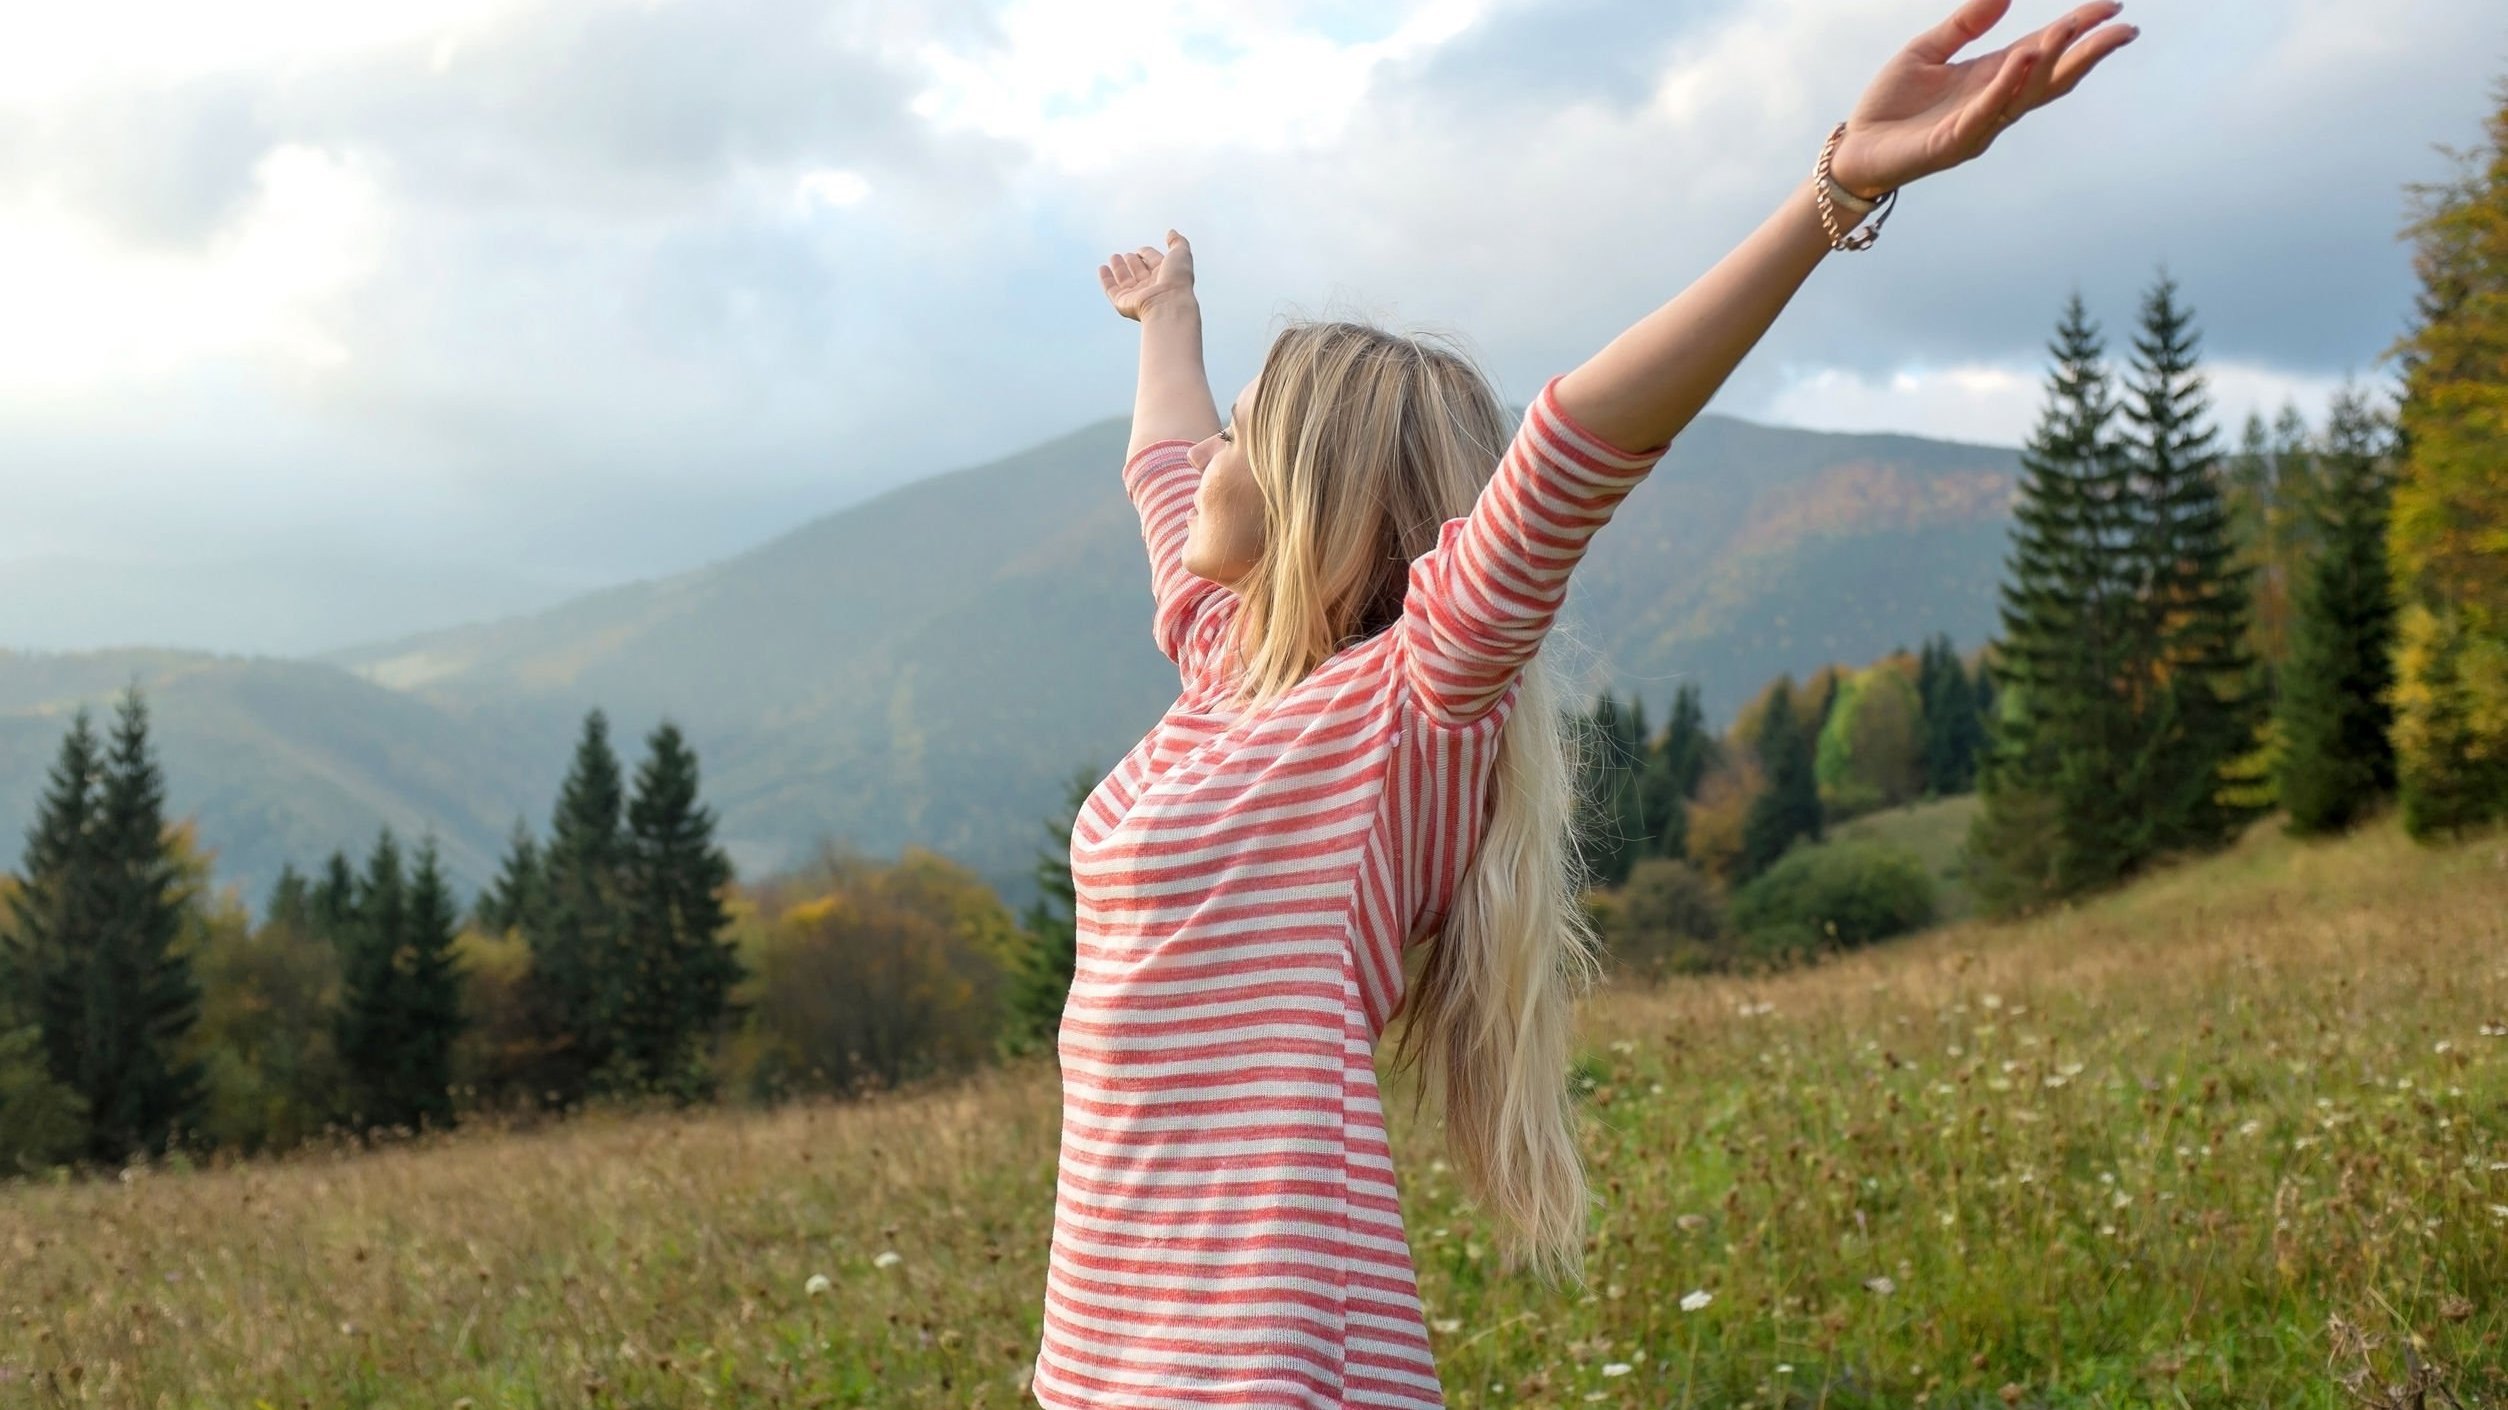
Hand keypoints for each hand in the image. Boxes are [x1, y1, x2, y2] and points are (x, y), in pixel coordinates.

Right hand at [1097, 230, 1196, 320]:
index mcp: (1166, 275)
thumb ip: (1177, 242)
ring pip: (1125, 280)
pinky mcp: (1123, 302)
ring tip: (1114, 257)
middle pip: (1139, 271)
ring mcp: (1137, 294)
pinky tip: (1102, 268)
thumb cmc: (1177, 280)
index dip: (1147, 254)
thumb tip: (1171, 232)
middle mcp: (1151, 286)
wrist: (1168, 304)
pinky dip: (1106, 279)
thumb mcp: (1180, 254)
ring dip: (1119, 268)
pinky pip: (1111, 289)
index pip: (1154, 262)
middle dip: (1133, 262)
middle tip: (1127, 255)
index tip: (1141, 249)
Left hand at [1828, 0, 2136, 199]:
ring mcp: (1977, 125)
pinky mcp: (1952, 143)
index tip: (2112, 7)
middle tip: (2124, 29)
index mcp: (1991, 77)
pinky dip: (2004, 88)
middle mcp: (1993, 102)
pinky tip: (2021, 62)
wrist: (1855, 148)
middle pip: (2053, 76)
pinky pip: (1984, 113)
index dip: (2078, 29)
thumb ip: (1965, 23)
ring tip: (2071, 29)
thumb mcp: (1928, 50)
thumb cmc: (1890, 104)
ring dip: (2050, 61)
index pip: (2045, 49)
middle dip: (2089, 52)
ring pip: (2025, 94)